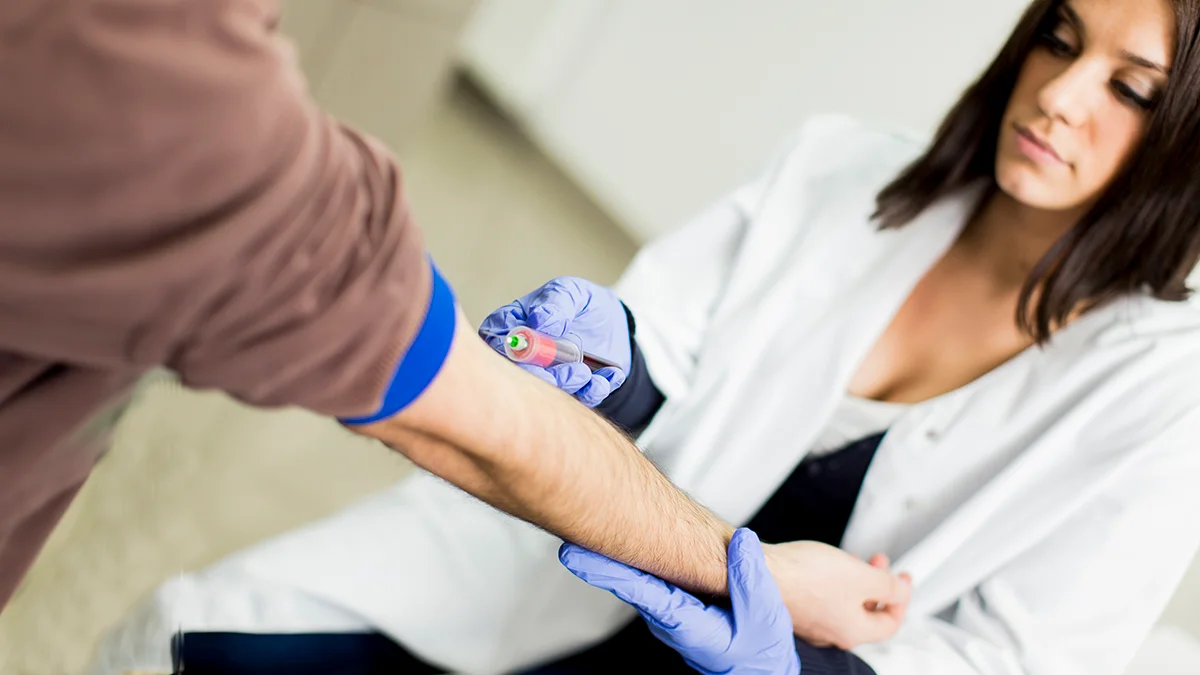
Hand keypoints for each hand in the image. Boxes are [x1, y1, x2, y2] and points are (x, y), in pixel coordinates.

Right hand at [479, 277, 630, 406]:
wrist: (616, 325)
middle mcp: (521, 356)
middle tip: (574, 371)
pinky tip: (610, 375)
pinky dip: (594, 391)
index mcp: (511, 326)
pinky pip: (576, 401)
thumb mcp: (573, 292)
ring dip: (568, 387)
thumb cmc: (584, 304)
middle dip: (544, 378)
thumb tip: (539, 320)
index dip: (512, 349)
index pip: (496, 340)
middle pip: (517, 374)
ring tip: (587, 372)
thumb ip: (556, 302)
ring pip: (545, 393)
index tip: (536, 347)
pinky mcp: (567, 394)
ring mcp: (544, 377)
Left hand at [559, 529, 799, 674]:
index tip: (574, 555)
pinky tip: (621, 537)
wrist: (761, 668)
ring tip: (585, 527)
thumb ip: (750, 580)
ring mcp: (668, 610)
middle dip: (596, 557)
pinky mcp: (674, 602)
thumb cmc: (761, 650)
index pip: (639, 592)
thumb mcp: (764, 617)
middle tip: (568, 529)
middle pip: (627, 581)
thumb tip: (740, 540)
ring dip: (611, 554)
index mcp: (686, 625)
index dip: (606, 570)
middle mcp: (668, 618)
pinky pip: (648, 576)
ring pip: (636, 577)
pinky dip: (633, 556)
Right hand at [762, 540, 912, 648]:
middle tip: (880, 565)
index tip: (902, 580)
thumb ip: (888, 585)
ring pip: (844, 604)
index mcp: (852, 630)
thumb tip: (900, 589)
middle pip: (867, 614)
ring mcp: (811, 622)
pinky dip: (833, 582)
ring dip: (855, 581)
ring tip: (852, 559)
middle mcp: (831, 632)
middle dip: (878, 586)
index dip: (901, 598)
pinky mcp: (795, 608)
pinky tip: (828, 564)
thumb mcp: (861, 576)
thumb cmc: (803, 576)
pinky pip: (823, 599)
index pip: (890, 623)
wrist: (760, 570)